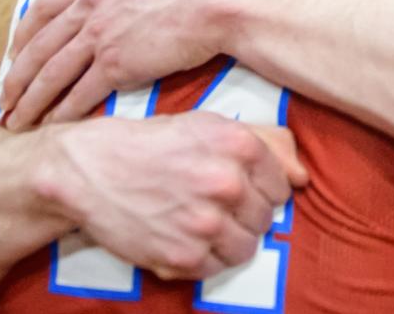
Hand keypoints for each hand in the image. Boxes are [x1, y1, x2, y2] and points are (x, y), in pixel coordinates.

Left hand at [3, 0, 228, 129]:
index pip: (47, 3)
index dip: (25, 31)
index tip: (15, 50)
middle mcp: (92, 5)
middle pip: (40, 43)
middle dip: (17, 74)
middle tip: (4, 98)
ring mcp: (101, 35)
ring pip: (52, 72)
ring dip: (30, 100)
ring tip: (16, 121)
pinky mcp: (117, 65)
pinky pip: (79, 94)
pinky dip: (62, 113)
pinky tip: (52, 127)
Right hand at [42, 111, 305, 279]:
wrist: (91, 169)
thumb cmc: (149, 143)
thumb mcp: (205, 126)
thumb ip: (259, 145)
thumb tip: (302, 176)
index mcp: (237, 145)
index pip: (280, 184)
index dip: (262, 188)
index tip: (241, 189)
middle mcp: (226, 183)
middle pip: (265, 218)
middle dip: (245, 214)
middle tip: (215, 205)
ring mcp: (206, 223)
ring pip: (246, 247)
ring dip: (228, 240)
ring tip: (201, 223)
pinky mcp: (183, 256)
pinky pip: (216, 268)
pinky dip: (204, 258)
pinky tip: (184, 236)